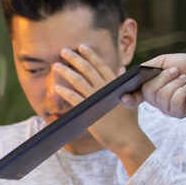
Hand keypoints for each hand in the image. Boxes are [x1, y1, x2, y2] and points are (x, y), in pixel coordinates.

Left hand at [52, 46, 153, 172]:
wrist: (127, 138)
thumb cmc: (128, 120)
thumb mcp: (129, 97)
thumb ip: (123, 82)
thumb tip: (121, 68)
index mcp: (115, 84)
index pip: (101, 65)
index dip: (91, 55)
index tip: (81, 46)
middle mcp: (105, 89)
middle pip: (88, 69)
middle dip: (75, 58)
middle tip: (64, 51)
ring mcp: (97, 99)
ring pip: (79, 81)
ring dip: (66, 71)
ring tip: (56, 65)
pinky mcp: (89, 111)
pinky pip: (74, 98)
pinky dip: (65, 92)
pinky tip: (57, 87)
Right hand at [121, 54, 185, 117]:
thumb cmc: (185, 66)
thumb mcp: (162, 62)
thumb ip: (146, 67)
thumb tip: (133, 73)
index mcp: (148, 90)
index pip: (132, 98)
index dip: (126, 98)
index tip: (123, 95)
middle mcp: (155, 102)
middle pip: (148, 92)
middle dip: (163, 78)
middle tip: (176, 71)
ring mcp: (166, 109)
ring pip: (161, 96)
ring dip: (176, 83)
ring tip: (184, 79)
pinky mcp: (178, 113)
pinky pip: (174, 101)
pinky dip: (183, 90)